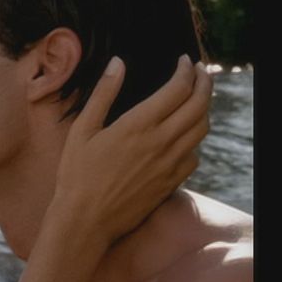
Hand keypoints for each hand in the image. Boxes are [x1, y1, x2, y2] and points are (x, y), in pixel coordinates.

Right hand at [50, 54, 212, 244]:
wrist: (86, 220)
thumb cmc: (77, 174)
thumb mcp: (82, 129)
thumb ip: (103, 94)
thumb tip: (118, 63)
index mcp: (138, 126)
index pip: (178, 89)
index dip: (185, 70)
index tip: (183, 61)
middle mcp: (161, 143)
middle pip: (198, 105)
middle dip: (204, 82)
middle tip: (199, 71)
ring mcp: (169, 165)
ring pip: (201, 129)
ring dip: (203, 108)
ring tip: (196, 97)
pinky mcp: (171, 182)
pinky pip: (194, 155)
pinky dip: (194, 138)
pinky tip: (183, 135)